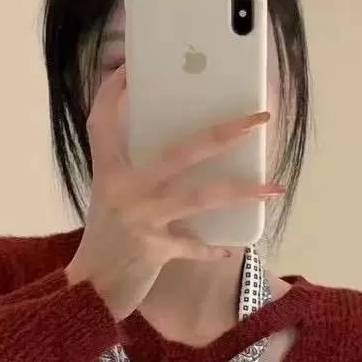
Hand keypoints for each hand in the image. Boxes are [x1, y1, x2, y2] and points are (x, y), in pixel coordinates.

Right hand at [65, 68, 281, 320]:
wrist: (87, 292)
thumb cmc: (103, 239)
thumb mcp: (109, 197)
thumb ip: (134, 170)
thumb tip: (182, 148)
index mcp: (107, 172)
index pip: (103, 121)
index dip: (112, 92)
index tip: (128, 68)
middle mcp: (124, 190)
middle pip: (181, 151)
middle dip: (225, 132)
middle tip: (259, 119)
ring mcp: (141, 220)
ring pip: (200, 197)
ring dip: (241, 191)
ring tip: (274, 187)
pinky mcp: (155, 250)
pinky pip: (194, 246)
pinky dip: (212, 247)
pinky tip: (232, 245)